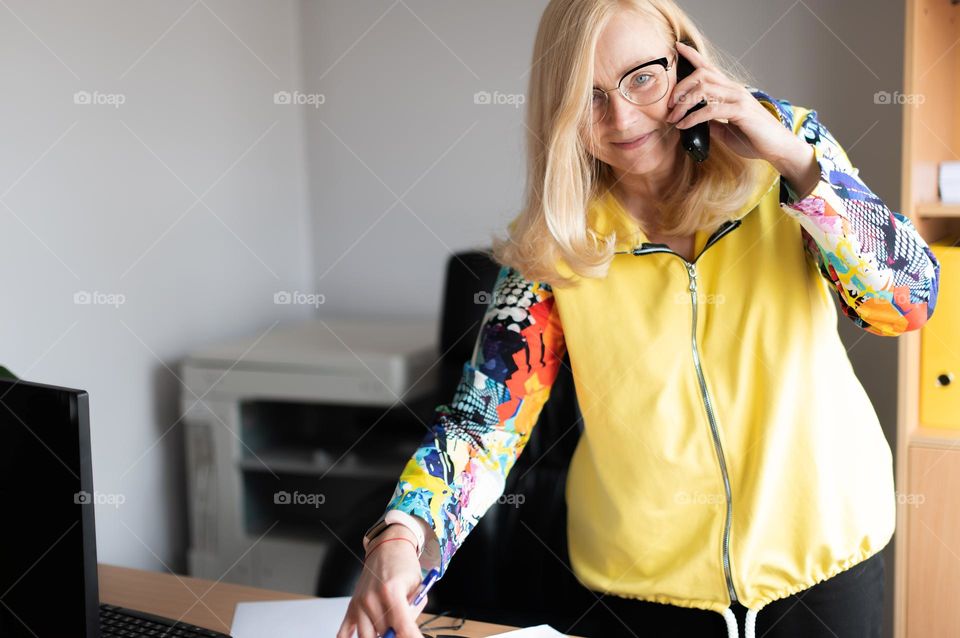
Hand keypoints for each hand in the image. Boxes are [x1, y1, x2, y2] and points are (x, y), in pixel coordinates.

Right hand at [336, 525, 427, 637]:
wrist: (387, 548)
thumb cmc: (402, 565)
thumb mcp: (418, 586)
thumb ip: (413, 611)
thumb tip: (407, 632)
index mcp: (391, 592)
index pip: (403, 628)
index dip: (411, 637)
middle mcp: (371, 598)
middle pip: (385, 634)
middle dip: (397, 634)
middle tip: (403, 629)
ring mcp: (359, 603)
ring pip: (367, 637)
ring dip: (379, 636)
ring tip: (388, 628)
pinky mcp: (352, 606)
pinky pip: (344, 631)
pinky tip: (361, 636)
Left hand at [665, 41, 808, 169]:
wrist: (777, 148)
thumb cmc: (755, 139)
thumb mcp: (727, 130)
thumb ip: (713, 122)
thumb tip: (696, 122)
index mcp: (731, 91)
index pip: (710, 67)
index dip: (693, 55)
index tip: (677, 48)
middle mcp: (734, 90)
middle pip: (702, 75)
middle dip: (680, 87)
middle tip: (669, 104)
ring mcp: (738, 99)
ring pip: (704, 88)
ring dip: (683, 103)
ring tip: (673, 117)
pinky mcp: (741, 112)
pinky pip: (711, 109)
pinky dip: (693, 118)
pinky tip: (684, 126)